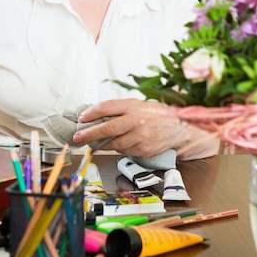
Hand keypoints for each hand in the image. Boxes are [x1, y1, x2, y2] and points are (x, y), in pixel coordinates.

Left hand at [72, 98, 217, 159]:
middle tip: (78, 138)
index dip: (90, 113)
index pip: (105, 108)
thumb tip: (94, 116)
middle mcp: (136, 121)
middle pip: (106, 128)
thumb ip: (119, 109)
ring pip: (114, 144)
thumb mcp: (137, 104)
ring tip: (96, 142)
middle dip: (88, 134)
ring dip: (103, 144)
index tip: (81, 119)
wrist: (179, 127)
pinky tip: (121, 143)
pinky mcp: (143, 149)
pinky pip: (124, 151)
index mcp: (132, 106)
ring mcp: (140, 136)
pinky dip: (119, 148)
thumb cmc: (155, 114)